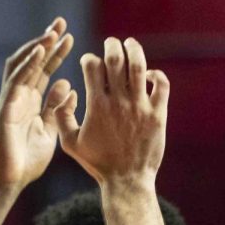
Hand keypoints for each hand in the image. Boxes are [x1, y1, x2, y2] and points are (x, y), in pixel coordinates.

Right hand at [0, 19, 75, 188]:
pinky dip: (27, 66)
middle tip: (61, 22)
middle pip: (32, 61)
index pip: (43, 70)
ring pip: (21, 66)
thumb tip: (68, 85)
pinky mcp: (4, 110)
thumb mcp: (51, 132)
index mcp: (31, 102)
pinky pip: (15, 83)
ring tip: (52, 32)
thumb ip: (58, 110)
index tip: (70, 36)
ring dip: (37, 47)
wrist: (10, 182)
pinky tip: (39, 52)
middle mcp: (19, 97)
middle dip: (46, 41)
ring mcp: (10, 101)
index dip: (56, 53)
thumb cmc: (28, 161)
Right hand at [53, 37, 168, 184]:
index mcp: (96, 105)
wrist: (127, 181)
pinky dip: (156, 75)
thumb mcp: (70, 143)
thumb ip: (62, 117)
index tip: (90, 64)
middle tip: (111, 43)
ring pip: (139, 66)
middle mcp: (118, 102)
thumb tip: (66, 93)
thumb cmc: (98, 163)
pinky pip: (162, 85)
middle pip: (116, 59)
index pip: (92, 66)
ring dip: (134, 50)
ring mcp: (140, 107)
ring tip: (130, 44)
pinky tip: (150, 76)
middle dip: (112, 45)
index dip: (89, 59)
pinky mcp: (158, 114)